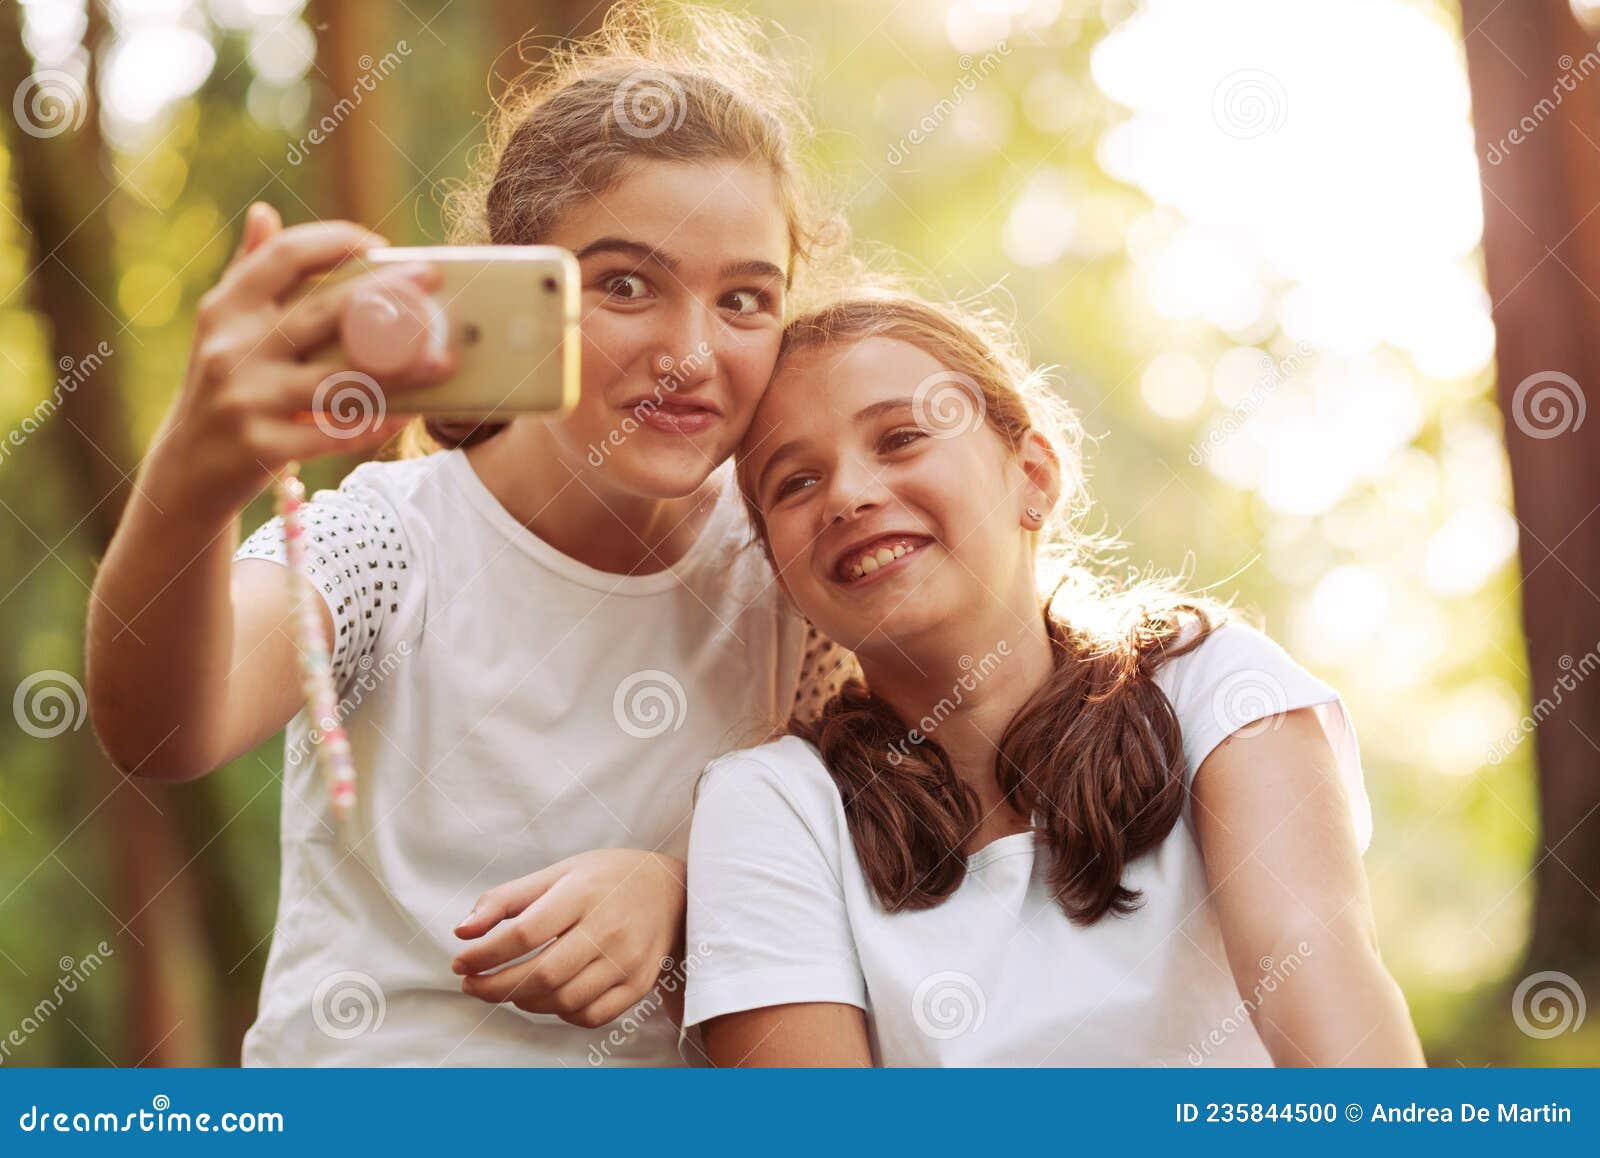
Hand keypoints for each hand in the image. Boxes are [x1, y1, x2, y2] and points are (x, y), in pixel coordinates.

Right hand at [147, 202, 454, 518]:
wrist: (186, 471)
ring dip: (398, 369)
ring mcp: (246, 400)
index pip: (285, 256)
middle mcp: (231, 349)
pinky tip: (410, 413)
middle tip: (431, 282)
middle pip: (322, 313)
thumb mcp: (220, 329)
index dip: (337, 241)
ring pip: (338, 379)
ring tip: (442, 360)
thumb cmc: (220, 388)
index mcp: (225, 308)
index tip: (381, 244)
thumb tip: (264, 211)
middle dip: (384, 295)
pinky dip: (375, 422)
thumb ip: (245, 271)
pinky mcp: (261, 448)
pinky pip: (334, 433)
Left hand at [452, 849, 686, 1029]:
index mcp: (582, 892)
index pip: (524, 933)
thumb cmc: (606, 878)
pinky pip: (591, 1016)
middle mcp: (608, 927)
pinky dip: (561, 1014)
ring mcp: (628, 959)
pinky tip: (548, 998)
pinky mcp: (640, 983)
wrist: (672, 889)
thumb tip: (462, 932)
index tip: (460, 961)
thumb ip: (507, 899)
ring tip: (509, 989)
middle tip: (472, 985)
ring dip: (525, 1002)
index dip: (484, 954)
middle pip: (542, 974)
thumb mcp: (558, 873)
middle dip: (496, 987)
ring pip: (563, 1000)